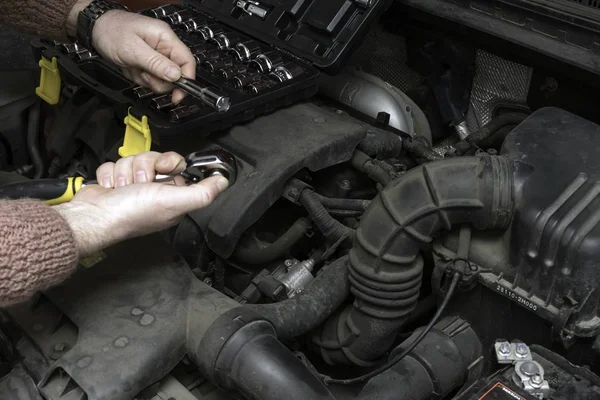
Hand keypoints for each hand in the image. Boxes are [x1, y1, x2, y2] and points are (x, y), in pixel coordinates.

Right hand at [55, 152, 228, 256]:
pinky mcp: (114, 181)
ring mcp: (133, 186)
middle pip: (154, 158)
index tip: (164, 169)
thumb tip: (223, 181)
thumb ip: (202, 192)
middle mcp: (155, 192)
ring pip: (134, 158)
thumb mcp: (175, 202)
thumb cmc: (133, 213)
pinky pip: (115, 162)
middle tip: (141, 183)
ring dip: (125, 172)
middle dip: (144, 167)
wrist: (94, 216)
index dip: (170, 162)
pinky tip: (111, 188)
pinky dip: (110, 175)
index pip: (177, 165)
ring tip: (122, 189)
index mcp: (173, 197)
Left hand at [67, 1, 194, 103]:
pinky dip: (140, 78)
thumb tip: (176, 76)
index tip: (178, 95)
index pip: (187, 61)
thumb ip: (156, 63)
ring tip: (134, 68)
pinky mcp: (148, 63)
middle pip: (175, 74)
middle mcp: (164, 47)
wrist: (95, 29)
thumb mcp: (133, 49)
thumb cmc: (111, 32)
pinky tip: (131, 68)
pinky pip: (150, 79)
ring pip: (162, 80)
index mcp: (165, 38)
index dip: (186, 80)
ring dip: (147, 79)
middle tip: (144, 74)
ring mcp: (156, 56)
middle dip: (159, 80)